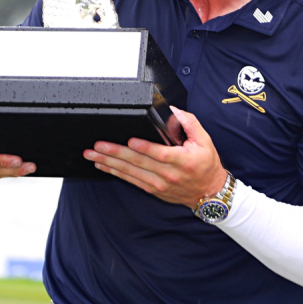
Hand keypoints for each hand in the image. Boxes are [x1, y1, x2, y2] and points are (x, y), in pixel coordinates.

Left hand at [83, 107, 226, 208]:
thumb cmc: (206, 165)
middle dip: (116, 153)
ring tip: (93, 155)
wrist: (209, 193)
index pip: (160, 154)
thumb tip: (173, 110)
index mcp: (182, 160)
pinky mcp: (153, 190)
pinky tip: (103, 165)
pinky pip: (131, 181)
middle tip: (99, 146)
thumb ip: (189, 123)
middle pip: (139, 163)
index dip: (144, 148)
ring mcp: (159, 184)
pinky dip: (116, 173)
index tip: (130, 141)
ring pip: (130, 172)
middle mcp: (169, 174)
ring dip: (110, 163)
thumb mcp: (205, 140)